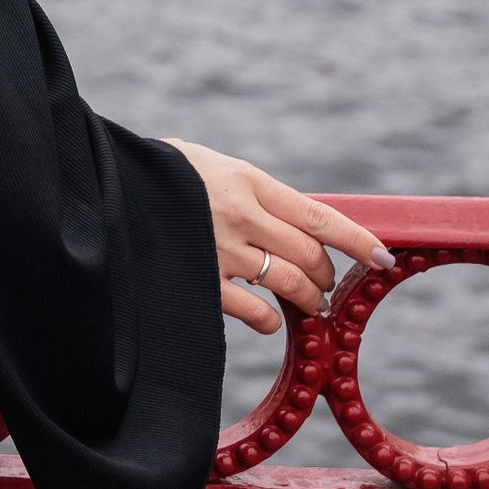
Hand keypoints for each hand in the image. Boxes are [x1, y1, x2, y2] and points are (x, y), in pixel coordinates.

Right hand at [169, 138, 390, 335]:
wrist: (104, 186)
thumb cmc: (161, 175)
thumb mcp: (211, 168)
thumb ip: (251, 194)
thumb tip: (295, 225)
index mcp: (247, 180)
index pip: (319, 215)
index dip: (358, 240)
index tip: (384, 257)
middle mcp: (241, 215)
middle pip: (311, 254)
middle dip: (327, 274)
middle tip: (325, 281)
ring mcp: (222, 251)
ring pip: (291, 284)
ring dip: (309, 299)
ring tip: (310, 302)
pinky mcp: (202, 281)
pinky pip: (255, 312)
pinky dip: (270, 320)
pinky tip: (268, 319)